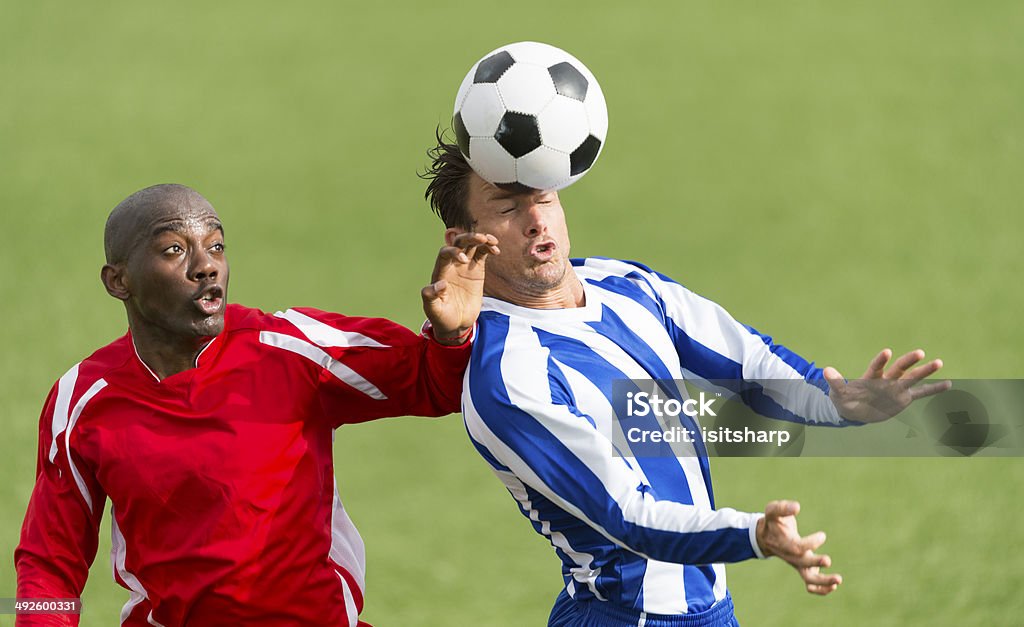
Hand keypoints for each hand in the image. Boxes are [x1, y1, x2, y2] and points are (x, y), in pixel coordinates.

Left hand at [422, 232, 498, 344]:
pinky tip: (496, 250)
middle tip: (481, 238)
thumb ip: (431, 297)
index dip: (454, 251)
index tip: (464, 260)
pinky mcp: (477, 270)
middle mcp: (452, 265)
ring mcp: (465, 266)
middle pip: (459, 243)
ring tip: (492, 241)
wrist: (456, 324)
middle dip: (469, 238)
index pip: (445, 253)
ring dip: (481, 239)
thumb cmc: (442, 317)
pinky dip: (489, 249)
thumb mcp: (433, 310)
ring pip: (472, 245)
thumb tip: (440, 284)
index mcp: (440, 271)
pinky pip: (482, 254)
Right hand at [756, 500, 841, 595]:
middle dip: (816, 562)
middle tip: (828, 560)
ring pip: (808, 578)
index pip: (797, 547)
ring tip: (838, 580)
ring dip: (823, 581)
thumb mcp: (772, 511)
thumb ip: (782, 508)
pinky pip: (810, 583)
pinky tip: (833, 586)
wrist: (765, 537)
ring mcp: (797, 564)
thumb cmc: (771, 522)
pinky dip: (820, 589)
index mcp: (784, 543)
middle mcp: (791, 556)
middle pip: (803, 564)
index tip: (823, 535)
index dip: (811, 543)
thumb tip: (797, 507)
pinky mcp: (803, 567)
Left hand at [824, 349, 951, 422]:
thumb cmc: (845, 399)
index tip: (887, 352)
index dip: (881, 360)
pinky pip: (921, 393)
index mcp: (871, 377)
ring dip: (925, 371)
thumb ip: (835, 382)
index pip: (877, 366)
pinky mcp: (903, 398)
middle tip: (920, 352)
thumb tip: (825, 369)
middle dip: (909, 361)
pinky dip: (934, 389)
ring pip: (913, 378)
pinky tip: (948, 384)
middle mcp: (886, 380)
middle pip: (899, 369)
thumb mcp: (838, 393)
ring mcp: (896, 388)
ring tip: (939, 362)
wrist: (854, 411)